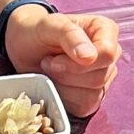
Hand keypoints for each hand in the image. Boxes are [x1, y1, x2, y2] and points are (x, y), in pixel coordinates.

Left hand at [6, 10, 120, 117]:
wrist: (24, 47)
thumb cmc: (36, 31)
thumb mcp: (48, 26)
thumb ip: (70, 35)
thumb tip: (90, 57)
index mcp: (105, 30)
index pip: (107, 54)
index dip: (78, 63)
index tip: (54, 59)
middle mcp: (109, 55)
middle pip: (99, 77)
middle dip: (66, 74)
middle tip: (47, 63)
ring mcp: (103, 78)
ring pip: (92, 95)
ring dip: (63, 87)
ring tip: (50, 72)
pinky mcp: (93, 98)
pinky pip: (84, 107)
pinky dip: (64, 100)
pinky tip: (54, 85)